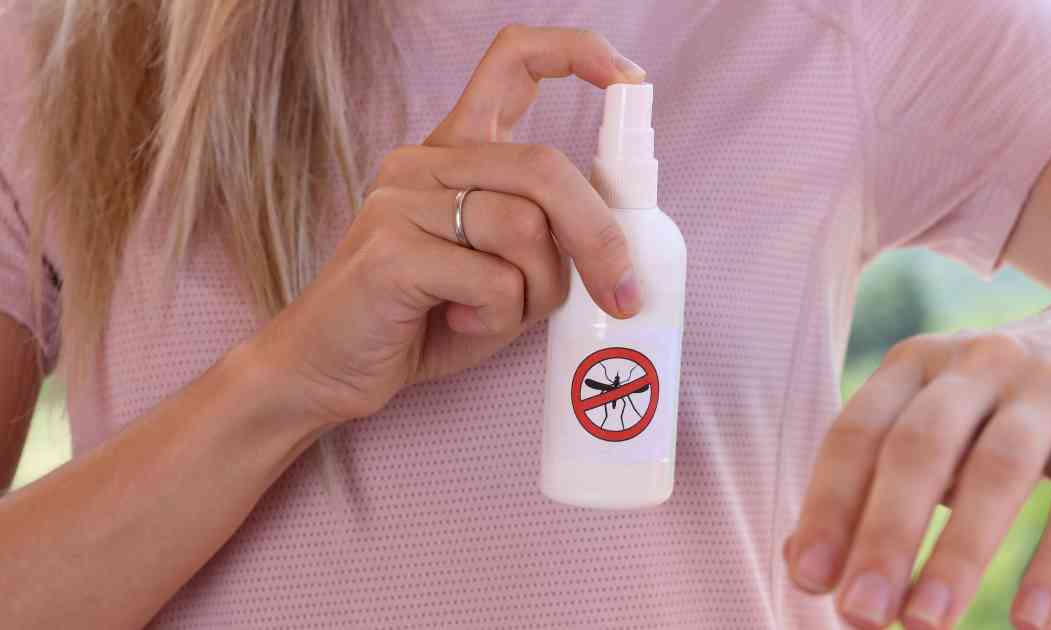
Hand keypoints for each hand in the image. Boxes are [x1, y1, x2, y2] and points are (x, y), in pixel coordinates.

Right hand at [245, 26, 646, 425]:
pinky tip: (457, 321)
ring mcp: (400, 200)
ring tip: (493, 312)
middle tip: (622, 293)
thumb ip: (551, 237)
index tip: (630, 78)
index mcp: (456, 151)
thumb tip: (623, 239)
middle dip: (600, 236)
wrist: (327, 370)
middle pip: (547, 168)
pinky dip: (498, 315)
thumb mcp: (506, 270)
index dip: (577, 53)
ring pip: (527, 227)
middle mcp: (425, 161)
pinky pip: (494, 279)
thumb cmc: (426, 321)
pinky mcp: (390, 251)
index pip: (513, 59)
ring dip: (537, 290)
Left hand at [785, 276, 1050, 628]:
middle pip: (921, 448)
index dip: (828, 505)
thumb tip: (801, 564)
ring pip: (998, 470)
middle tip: (860, 614)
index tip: (808, 577)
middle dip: (885, 535)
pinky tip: (1031, 620)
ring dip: (959, 552)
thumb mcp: (945, 415)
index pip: (860, 432)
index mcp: (921, 363)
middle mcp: (981, 363)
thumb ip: (880, 478)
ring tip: (926, 623)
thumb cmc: (1013, 401)